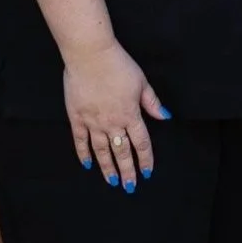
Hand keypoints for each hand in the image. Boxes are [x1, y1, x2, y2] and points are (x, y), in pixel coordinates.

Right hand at [63, 40, 169, 192]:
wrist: (91, 55)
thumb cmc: (119, 65)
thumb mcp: (142, 82)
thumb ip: (152, 102)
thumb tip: (164, 117)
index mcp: (130, 114)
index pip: (141, 143)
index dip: (145, 159)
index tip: (147, 172)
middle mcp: (112, 122)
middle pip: (122, 152)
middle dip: (127, 171)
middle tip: (129, 187)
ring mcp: (93, 122)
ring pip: (102, 151)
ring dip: (107, 168)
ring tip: (112, 181)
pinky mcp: (76, 118)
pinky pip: (80, 141)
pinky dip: (84, 154)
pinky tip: (88, 164)